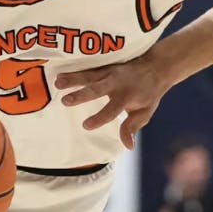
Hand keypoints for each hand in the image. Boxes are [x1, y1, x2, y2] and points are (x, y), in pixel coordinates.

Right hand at [56, 53, 170, 149]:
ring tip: (57, 83)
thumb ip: (132, 127)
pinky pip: (87, 68)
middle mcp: (116, 83)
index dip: (100, 118)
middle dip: (81, 95)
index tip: (86, 125)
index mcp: (127, 97)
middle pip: (97, 89)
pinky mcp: (104, 65)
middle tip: (65, 101)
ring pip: (89, 76)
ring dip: (72, 79)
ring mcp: (109, 72)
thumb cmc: (148, 94)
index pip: (112, 110)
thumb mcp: (144, 112)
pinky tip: (59, 74)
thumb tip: (128, 146)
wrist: (155, 66)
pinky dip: (73, 71)